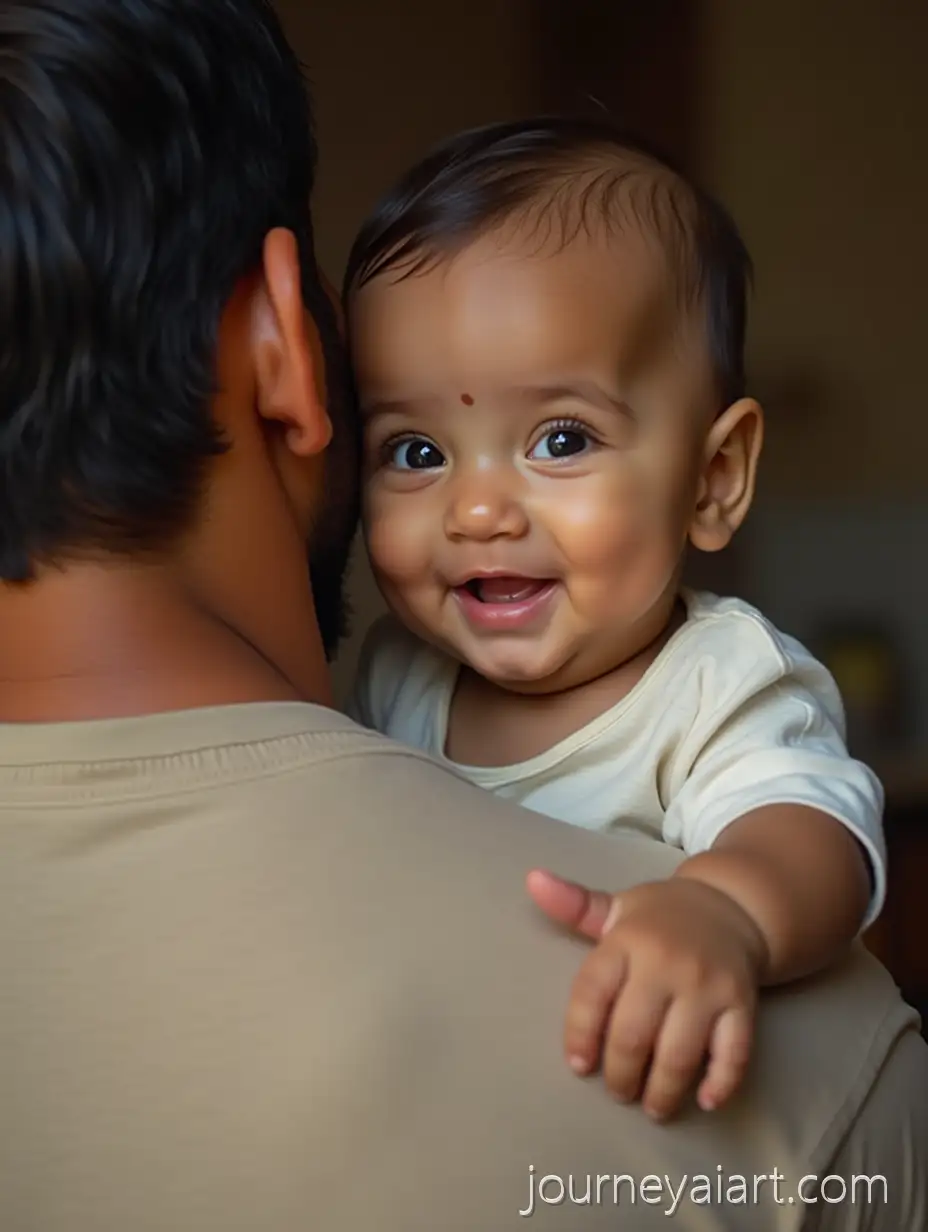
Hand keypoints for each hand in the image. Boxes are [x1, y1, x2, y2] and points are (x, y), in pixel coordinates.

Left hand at [526, 869, 767, 1120]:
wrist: (732, 905)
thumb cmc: (661, 917)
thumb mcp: (616, 907)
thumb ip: (573, 905)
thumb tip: (531, 880)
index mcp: (627, 940)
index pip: (591, 993)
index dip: (579, 1034)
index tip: (579, 1066)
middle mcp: (666, 962)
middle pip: (632, 1034)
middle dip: (620, 1076)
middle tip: (618, 1092)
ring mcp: (707, 984)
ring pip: (679, 1053)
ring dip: (662, 1091)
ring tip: (652, 1107)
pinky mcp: (742, 1002)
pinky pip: (734, 1053)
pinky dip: (720, 1083)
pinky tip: (704, 1101)